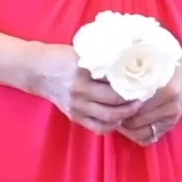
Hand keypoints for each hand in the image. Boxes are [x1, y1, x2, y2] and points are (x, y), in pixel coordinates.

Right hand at [26, 43, 142, 134]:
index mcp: (83, 73)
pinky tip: (119, 118)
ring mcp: (76, 106)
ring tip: (135, 108)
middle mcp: (80, 91)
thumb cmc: (62, 57)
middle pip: (114, 102)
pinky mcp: (73, 116)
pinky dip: (111, 125)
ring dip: (124, 115)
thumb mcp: (82, 54)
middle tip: (143, 96)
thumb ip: (102, 61)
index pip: (114, 83)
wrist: (37, 70)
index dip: (131, 84)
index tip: (143, 82)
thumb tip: (128, 63)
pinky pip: (96, 127)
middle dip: (132, 102)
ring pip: (108, 118)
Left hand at [117, 48, 181, 147]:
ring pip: (141, 133)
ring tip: (118, 118)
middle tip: (109, 111)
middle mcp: (170, 106)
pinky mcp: (173, 124)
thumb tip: (108, 84)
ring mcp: (173, 117)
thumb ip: (136, 75)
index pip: (133, 107)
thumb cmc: (174, 63)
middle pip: (135, 122)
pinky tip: (131, 125)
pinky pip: (151, 137)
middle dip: (119, 119)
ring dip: (127, 129)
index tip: (107, 101)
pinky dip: (138, 134)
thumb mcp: (154, 64)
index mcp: (165, 89)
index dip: (117, 107)